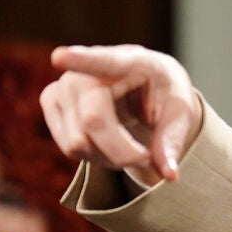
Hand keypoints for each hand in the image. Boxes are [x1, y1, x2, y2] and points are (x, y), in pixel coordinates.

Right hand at [41, 45, 201, 183]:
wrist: (145, 84)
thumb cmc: (164, 94)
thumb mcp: (180, 113)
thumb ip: (173, 141)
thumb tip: (169, 175)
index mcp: (132, 61)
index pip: (105, 61)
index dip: (82, 60)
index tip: (60, 57)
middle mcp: (90, 68)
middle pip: (94, 121)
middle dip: (122, 152)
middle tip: (146, 158)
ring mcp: (65, 84)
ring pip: (78, 141)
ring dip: (109, 158)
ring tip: (128, 147)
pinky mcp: (51, 101)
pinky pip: (68, 147)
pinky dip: (93, 157)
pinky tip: (108, 143)